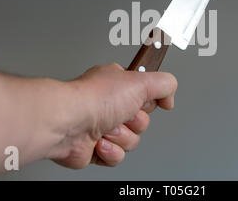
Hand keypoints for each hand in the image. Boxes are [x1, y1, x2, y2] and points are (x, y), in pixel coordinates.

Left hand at [46, 63, 176, 168]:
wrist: (68, 123)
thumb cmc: (94, 98)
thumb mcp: (141, 81)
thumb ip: (165, 84)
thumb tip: (169, 97)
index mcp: (118, 84)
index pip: (146, 96)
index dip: (147, 101)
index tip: (142, 100)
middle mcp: (109, 104)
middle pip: (141, 121)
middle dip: (134, 122)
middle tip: (121, 114)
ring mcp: (101, 126)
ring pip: (131, 140)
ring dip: (121, 136)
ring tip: (105, 127)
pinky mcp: (94, 148)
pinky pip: (116, 156)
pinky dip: (110, 151)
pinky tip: (98, 141)